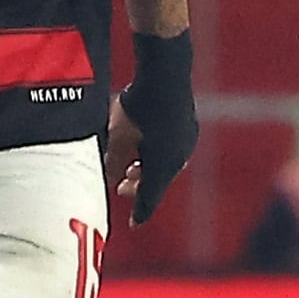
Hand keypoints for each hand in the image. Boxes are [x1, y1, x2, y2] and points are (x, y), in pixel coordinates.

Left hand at [114, 30, 196, 221]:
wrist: (166, 73)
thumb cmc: (139, 106)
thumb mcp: (118, 136)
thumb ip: (113, 161)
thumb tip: (110, 178)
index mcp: (162, 167)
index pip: (149, 198)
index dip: (139, 212)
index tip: (133, 224)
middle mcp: (179, 158)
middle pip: (158, 182)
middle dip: (138, 186)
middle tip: (121, 186)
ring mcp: (186, 142)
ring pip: (165, 165)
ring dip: (147, 168)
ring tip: (131, 163)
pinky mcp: (188, 127)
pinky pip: (171, 150)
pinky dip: (157, 154)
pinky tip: (145, 144)